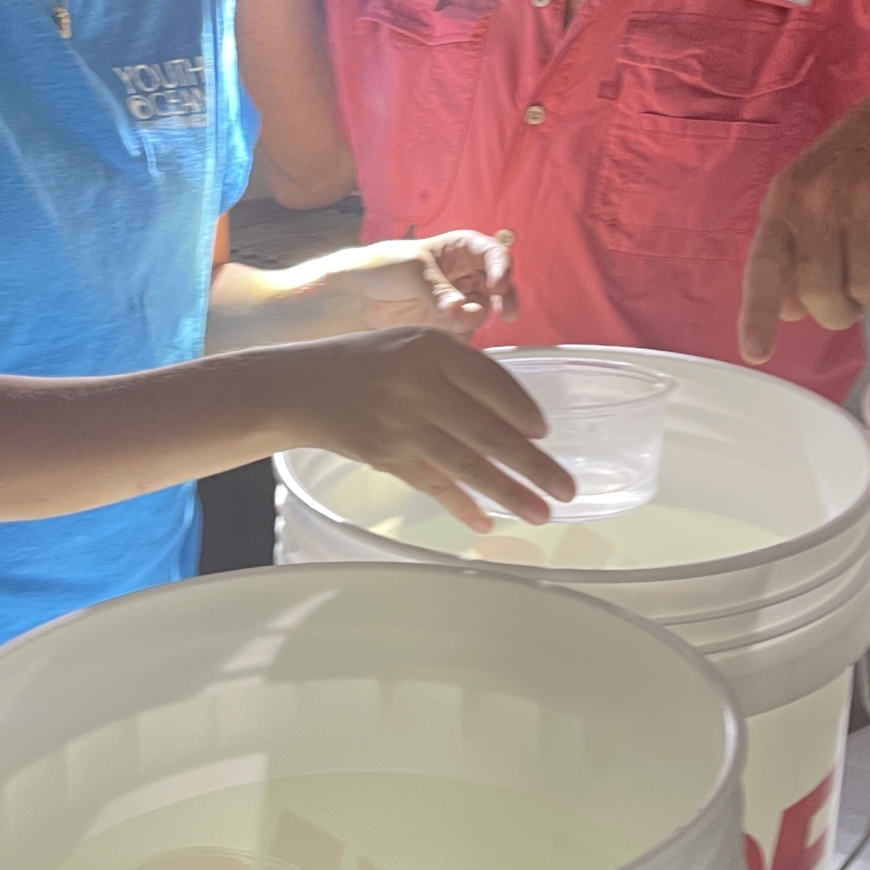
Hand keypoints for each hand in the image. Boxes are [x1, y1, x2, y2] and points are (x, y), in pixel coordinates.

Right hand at [288, 326, 575, 531]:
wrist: (304, 386)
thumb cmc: (373, 364)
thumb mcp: (417, 347)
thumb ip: (463, 375)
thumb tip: (519, 424)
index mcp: (431, 348)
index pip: (491, 380)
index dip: (522, 409)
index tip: (545, 433)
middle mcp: (418, 385)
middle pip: (486, 430)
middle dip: (532, 465)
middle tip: (565, 488)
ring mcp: (401, 425)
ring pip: (465, 464)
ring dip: (507, 493)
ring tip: (540, 512)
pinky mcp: (386, 456)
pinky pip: (432, 484)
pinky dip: (461, 505)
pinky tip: (485, 522)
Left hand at [332, 232, 515, 339]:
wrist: (356, 295)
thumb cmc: (383, 266)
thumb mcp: (412, 269)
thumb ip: (436, 289)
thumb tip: (459, 308)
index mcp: (461, 249)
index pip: (494, 253)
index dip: (502, 268)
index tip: (498, 286)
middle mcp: (467, 274)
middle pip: (501, 285)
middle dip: (505, 299)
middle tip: (505, 313)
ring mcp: (461, 301)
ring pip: (485, 312)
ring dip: (475, 319)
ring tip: (454, 323)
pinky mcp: (450, 326)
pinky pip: (467, 334)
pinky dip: (464, 338)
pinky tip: (451, 337)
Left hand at [739, 75, 869, 363]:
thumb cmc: (857, 167)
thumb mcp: (809, 196)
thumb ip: (792, 252)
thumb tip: (790, 310)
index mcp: (785, 200)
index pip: (765, 266)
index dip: (759, 314)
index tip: (756, 352)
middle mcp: (821, 199)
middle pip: (823, 294)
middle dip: (839, 311)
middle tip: (850, 299)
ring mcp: (869, 200)